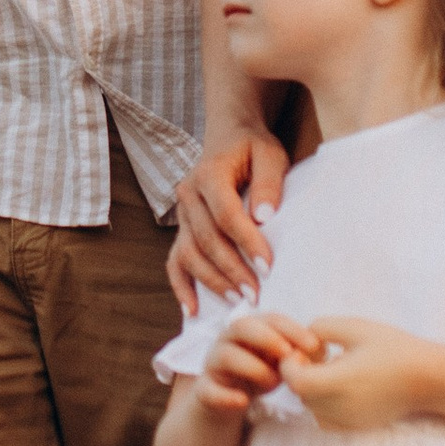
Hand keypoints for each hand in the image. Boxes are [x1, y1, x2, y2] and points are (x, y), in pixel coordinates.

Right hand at [169, 127, 287, 315]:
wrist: (229, 135)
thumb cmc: (253, 148)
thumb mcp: (270, 154)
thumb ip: (269, 182)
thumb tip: (264, 216)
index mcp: (210, 174)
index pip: (226, 214)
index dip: (247, 242)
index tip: (268, 266)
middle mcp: (189, 195)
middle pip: (207, 239)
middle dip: (232, 269)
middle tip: (256, 293)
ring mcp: (181, 214)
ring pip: (189, 253)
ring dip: (212, 280)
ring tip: (237, 301)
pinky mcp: (181, 229)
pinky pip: (174, 261)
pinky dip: (181, 286)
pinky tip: (193, 309)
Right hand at [197, 311, 316, 414]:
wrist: (228, 402)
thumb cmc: (259, 374)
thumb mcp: (279, 362)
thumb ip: (296, 352)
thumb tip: (320, 349)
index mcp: (250, 330)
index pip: (270, 319)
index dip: (292, 328)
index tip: (313, 345)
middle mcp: (228, 341)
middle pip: (241, 326)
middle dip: (267, 338)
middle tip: (288, 354)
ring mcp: (214, 365)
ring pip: (226, 355)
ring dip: (253, 367)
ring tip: (273, 383)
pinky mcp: (204, 390)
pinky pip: (209, 389)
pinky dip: (226, 395)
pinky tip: (243, 401)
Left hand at [283, 316, 436, 434]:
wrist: (428, 378)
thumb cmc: (394, 349)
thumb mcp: (356, 327)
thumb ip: (321, 327)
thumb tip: (305, 338)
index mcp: (337, 382)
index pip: (294, 380)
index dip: (292, 363)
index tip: (309, 349)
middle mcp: (339, 407)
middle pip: (300, 394)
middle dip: (301, 373)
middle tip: (319, 354)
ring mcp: (347, 420)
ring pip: (310, 407)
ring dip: (312, 388)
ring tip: (333, 368)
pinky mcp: (355, 426)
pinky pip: (325, 418)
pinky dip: (324, 402)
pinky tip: (343, 385)